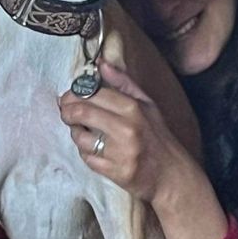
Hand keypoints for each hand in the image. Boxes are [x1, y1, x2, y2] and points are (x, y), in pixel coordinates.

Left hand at [58, 60, 196, 208]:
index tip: (69, 97)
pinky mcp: (114, 172)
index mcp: (132, 108)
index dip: (73, 94)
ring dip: (76, 133)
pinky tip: (95, 150)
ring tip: (83, 132)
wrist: (171, 174)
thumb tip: (101, 63)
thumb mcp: (147, 104)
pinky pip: (87, 158)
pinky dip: (86, 153)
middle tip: (66, 112)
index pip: (91, 93)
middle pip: (81, 112)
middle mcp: (125, 128)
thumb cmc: (157, 137)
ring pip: (80, 137)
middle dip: (67, 111)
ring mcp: (119, 152)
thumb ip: (122, 82)